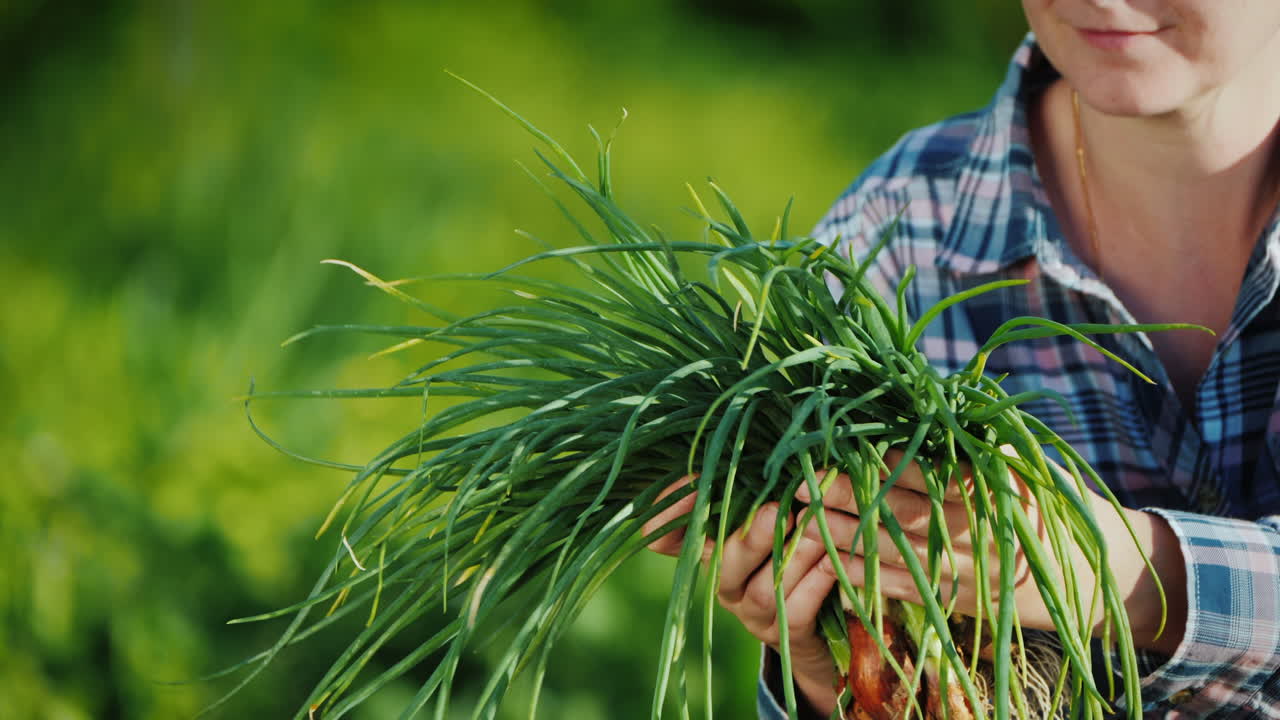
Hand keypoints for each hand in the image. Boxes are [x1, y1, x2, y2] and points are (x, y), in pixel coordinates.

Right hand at [643, 477, 842, 715]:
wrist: (830, 612)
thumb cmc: (796, 542)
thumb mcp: (773, 514)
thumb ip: (758, 488)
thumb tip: (756, 441)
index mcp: (712, 548)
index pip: (668, 537)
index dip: (669, 514)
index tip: (690, 482)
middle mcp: (726, 582)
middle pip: (723, 564)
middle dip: (751, 537)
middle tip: (779, 511)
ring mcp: (753, 613)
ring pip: (762, 590)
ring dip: (791, 558)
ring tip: (817, 531)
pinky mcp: (785, 634)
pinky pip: (794, 612)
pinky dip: (815, 585)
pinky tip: (832, 562)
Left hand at [796, 449, 1187, 654]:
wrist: (1095, 573)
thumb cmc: (1044, 496)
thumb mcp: (1019, 457)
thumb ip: (971, 432)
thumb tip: (910, 383)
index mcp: (999, 485)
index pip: (928, 469)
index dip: (879, 459)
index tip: (835, 442)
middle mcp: (986, 530)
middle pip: (904, 512)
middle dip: (848, 497)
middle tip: (802, 480)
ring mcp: (974, 572)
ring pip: (897, 554)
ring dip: (845, 538)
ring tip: (800, 518)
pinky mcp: (962, 603)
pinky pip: (905, 591)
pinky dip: (865, 578)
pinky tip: (828, 562)